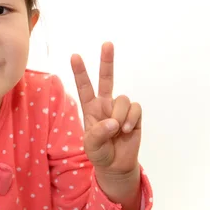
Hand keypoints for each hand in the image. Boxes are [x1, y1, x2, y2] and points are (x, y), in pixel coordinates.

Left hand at [71, 42, 141, 176]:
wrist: (116, 165)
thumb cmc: (100, 153)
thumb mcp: (91, 146)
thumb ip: (99, 133)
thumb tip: (114, 122)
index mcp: (90, 107)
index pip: (84, 86)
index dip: (80, 71)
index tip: (74, 55)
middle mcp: (105, 103)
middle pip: (106, 78)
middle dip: (107, 61)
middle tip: (107, 43)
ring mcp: (120, 108)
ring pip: (122, 99)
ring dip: (120, 116)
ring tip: (117, 131)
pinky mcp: (134, 114)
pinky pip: (135, 108)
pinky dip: (131, 119)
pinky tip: (127, 130)